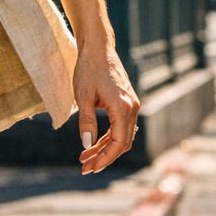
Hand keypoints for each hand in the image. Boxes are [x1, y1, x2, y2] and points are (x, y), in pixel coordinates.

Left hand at [74, 40, 140, 174]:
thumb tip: (87, 145)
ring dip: (105, 148)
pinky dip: (108, 137)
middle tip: (85, 167)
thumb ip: (86, 121)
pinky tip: (94, 144)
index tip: (90, 167)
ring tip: (85, 158)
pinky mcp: (126, 102)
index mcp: (123, 106)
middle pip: (122, 142)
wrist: (98, 48)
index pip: (118, 141)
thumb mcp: (83, 96)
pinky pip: (121, 126)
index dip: (105, 157)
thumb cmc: (88, 69)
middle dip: (104, 157)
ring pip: (122, 135)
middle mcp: (132, 107)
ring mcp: (131, 104)